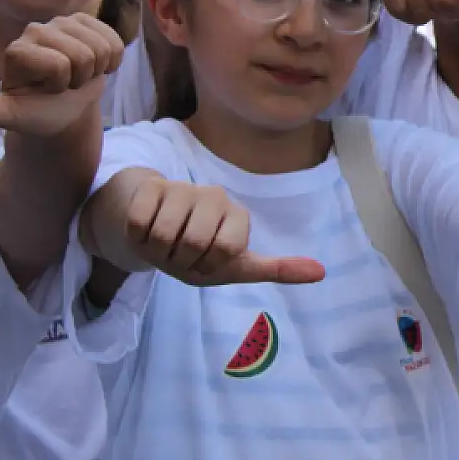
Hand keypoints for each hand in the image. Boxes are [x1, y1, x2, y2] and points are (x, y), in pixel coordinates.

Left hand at [0, 14, 124, 135]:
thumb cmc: (34, 114)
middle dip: (80, 78)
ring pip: (101, 46)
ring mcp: (63, 22)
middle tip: (65, 86)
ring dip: (97, 68)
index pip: (59, 65)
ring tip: (79, 76)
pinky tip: (97, 65)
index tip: (46, 91)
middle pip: (82, 54)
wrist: (63, 110)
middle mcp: (37, 29)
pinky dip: (113, 58)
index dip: (60, 85)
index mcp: (17, 49)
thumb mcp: (5, 115)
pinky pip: (114, 38)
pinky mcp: (86, 21)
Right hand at [121, 176, 325, 285]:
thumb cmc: (197, 253)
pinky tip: (144, 230)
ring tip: (163, 244)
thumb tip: (322, 273)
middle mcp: (215, 197)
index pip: (227, 251)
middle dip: (180, 261)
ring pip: (163, 234)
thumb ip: (275, 269)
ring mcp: (183, 189)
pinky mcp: (152, 187)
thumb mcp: (234, 266)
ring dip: (156, 251)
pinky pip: (139, 222)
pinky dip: (136, 238)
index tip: (206, 262)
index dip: (209, 266)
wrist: (152, 232)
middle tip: (179, 256)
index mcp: (238, 216)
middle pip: (193, 243)